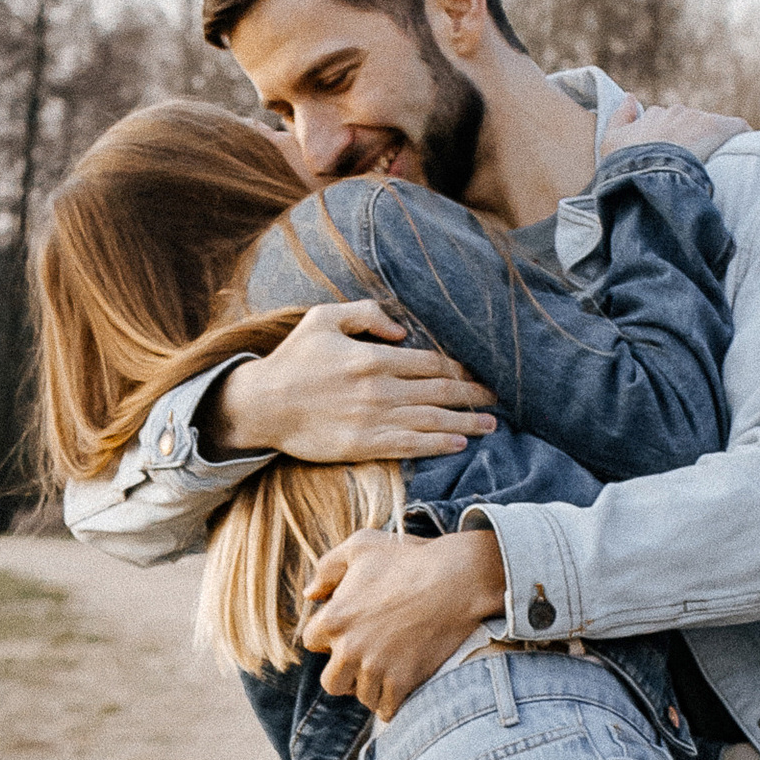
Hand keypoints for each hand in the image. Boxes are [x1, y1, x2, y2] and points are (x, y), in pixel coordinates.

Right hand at [203, 303, 495, 462]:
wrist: (262, 405)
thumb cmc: (293, 359)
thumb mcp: (324, 318)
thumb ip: (366, 313)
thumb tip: (402, 329)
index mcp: (373, 357)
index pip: (430, 362)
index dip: (460, 369)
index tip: (478, 373)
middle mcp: (380, 389)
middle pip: (440, 392)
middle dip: (473, 395)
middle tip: (496, 398)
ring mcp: (374, 419)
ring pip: (432, 421)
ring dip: (466, 423)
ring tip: (491, 425)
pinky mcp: (364, 445)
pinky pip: (411, 446)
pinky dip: (438, 445)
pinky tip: (459, 444)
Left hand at [299, 526, 506, 720]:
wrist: (457, 580)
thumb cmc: (409, 558)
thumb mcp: (361, 547)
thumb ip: (327, 568)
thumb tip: (310, 594)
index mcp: (334, 618)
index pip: (312, 642)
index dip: (329, 637)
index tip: (350, 631)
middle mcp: (349, 648)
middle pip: (331, 681)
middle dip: (345, 673)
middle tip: (365, 660)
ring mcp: (376, 668)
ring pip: (361, 696)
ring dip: (372, 687)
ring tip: (388, 670)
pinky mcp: (403, 682)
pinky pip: (386, 709)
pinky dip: (392, 702)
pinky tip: (400, 687)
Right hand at [600, 96, 749, 162]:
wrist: (649, 173)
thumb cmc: (626, 164)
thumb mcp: (610, 143)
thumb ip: (619, 118)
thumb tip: (630, 97)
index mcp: (654, 116)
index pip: (666, 122)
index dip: (670, 141)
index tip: (673, 158)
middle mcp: (676, 113)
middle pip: (690, 125)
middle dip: (692, 142)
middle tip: (693, 168)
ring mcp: (697, 119)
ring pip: (711, 129)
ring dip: (713, 144)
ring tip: (716, 168)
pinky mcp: (719, 127)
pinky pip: (737, 127)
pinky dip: (741, 137)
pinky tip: (742, 152)